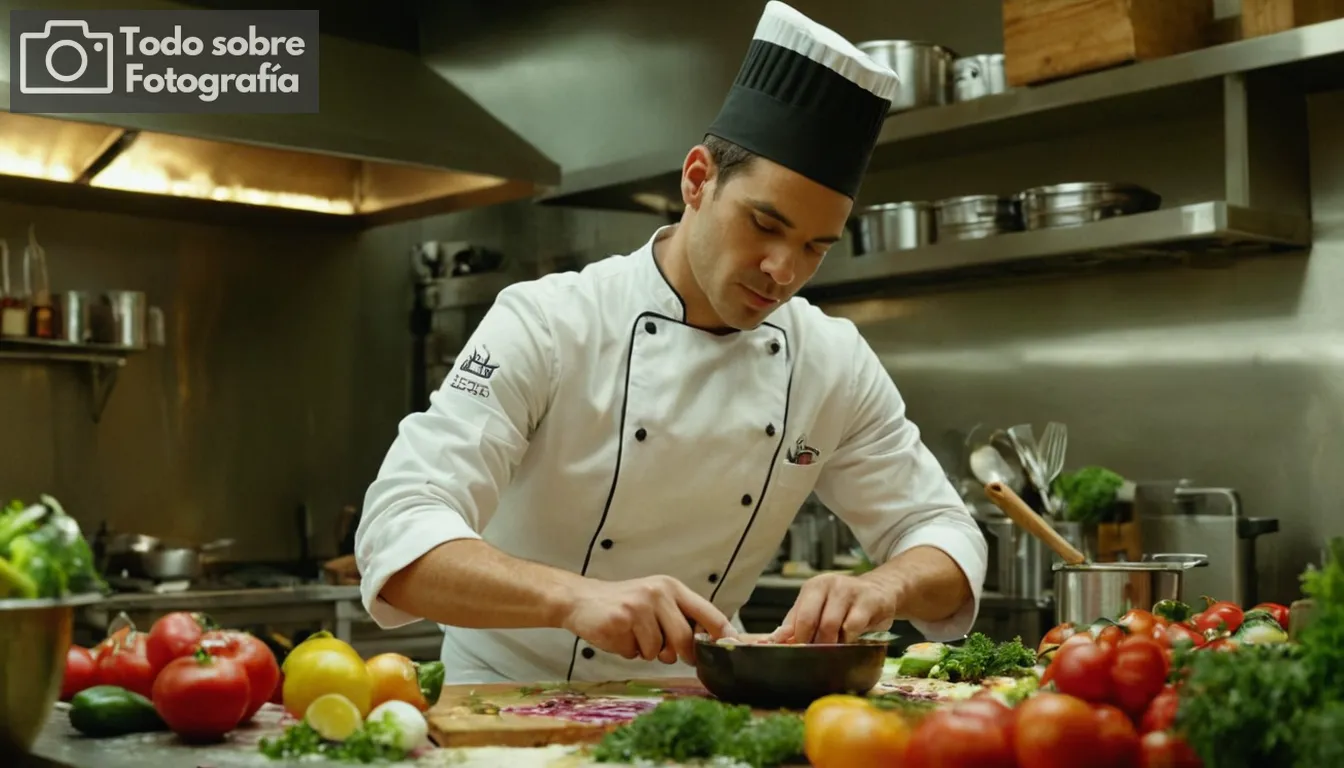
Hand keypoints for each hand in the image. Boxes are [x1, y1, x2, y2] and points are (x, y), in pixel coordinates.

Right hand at [560, 575, 736, 664]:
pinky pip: (635, 652)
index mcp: (672, 587)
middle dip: (677, 652)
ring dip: (646, 651)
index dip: (723, 632)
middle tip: (664, 649)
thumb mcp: (656, 600)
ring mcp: (639, 606)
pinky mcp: (620, 621)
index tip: (734, 647)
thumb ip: (680, 617)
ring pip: (658, 650)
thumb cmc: (623, 604)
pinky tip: (618, 635)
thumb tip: (707, 643)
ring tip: (633, 634)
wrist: (581, 599)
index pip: (707, 612)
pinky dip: (628, 651)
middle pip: (685, 639)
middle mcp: (658, 593)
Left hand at [769, 572, 897, 643]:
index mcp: (813, 587)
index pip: (796, 617)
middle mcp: (829, 584)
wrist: (881, 591)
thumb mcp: (821, 608)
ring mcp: (849, 590)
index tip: (792, 655)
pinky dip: (848, 640)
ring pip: (829, 625)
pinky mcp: (869, 601)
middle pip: (809, 620)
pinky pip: (852, 627)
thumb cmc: (846, 605)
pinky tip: (849, 642)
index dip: (792, 640)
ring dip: (829, 644)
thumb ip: (798, 623)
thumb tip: (775, 640)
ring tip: (832, 651)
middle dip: (809, 643)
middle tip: (813, 657)